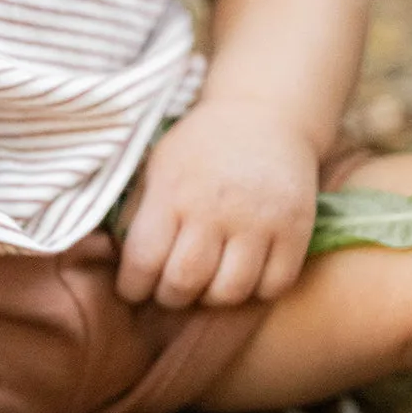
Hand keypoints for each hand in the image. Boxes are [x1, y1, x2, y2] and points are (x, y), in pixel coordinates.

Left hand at [116, 101, 319, 309]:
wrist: (264, 114)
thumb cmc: (199, 148)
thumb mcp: (156, 167)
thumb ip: (137, 212)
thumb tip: (115, 261)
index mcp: (172, 193)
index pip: (143, 261)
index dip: (133, 287)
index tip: (133, 289)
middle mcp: (214, 208)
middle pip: (185, 282)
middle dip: (170, 298)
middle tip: (169, 290)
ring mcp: (259, 219)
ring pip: (230, 291)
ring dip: (212, 298)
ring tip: (206, 285)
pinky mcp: (296, 227)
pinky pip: (274, 284)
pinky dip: (255, 291)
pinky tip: (243, 275)